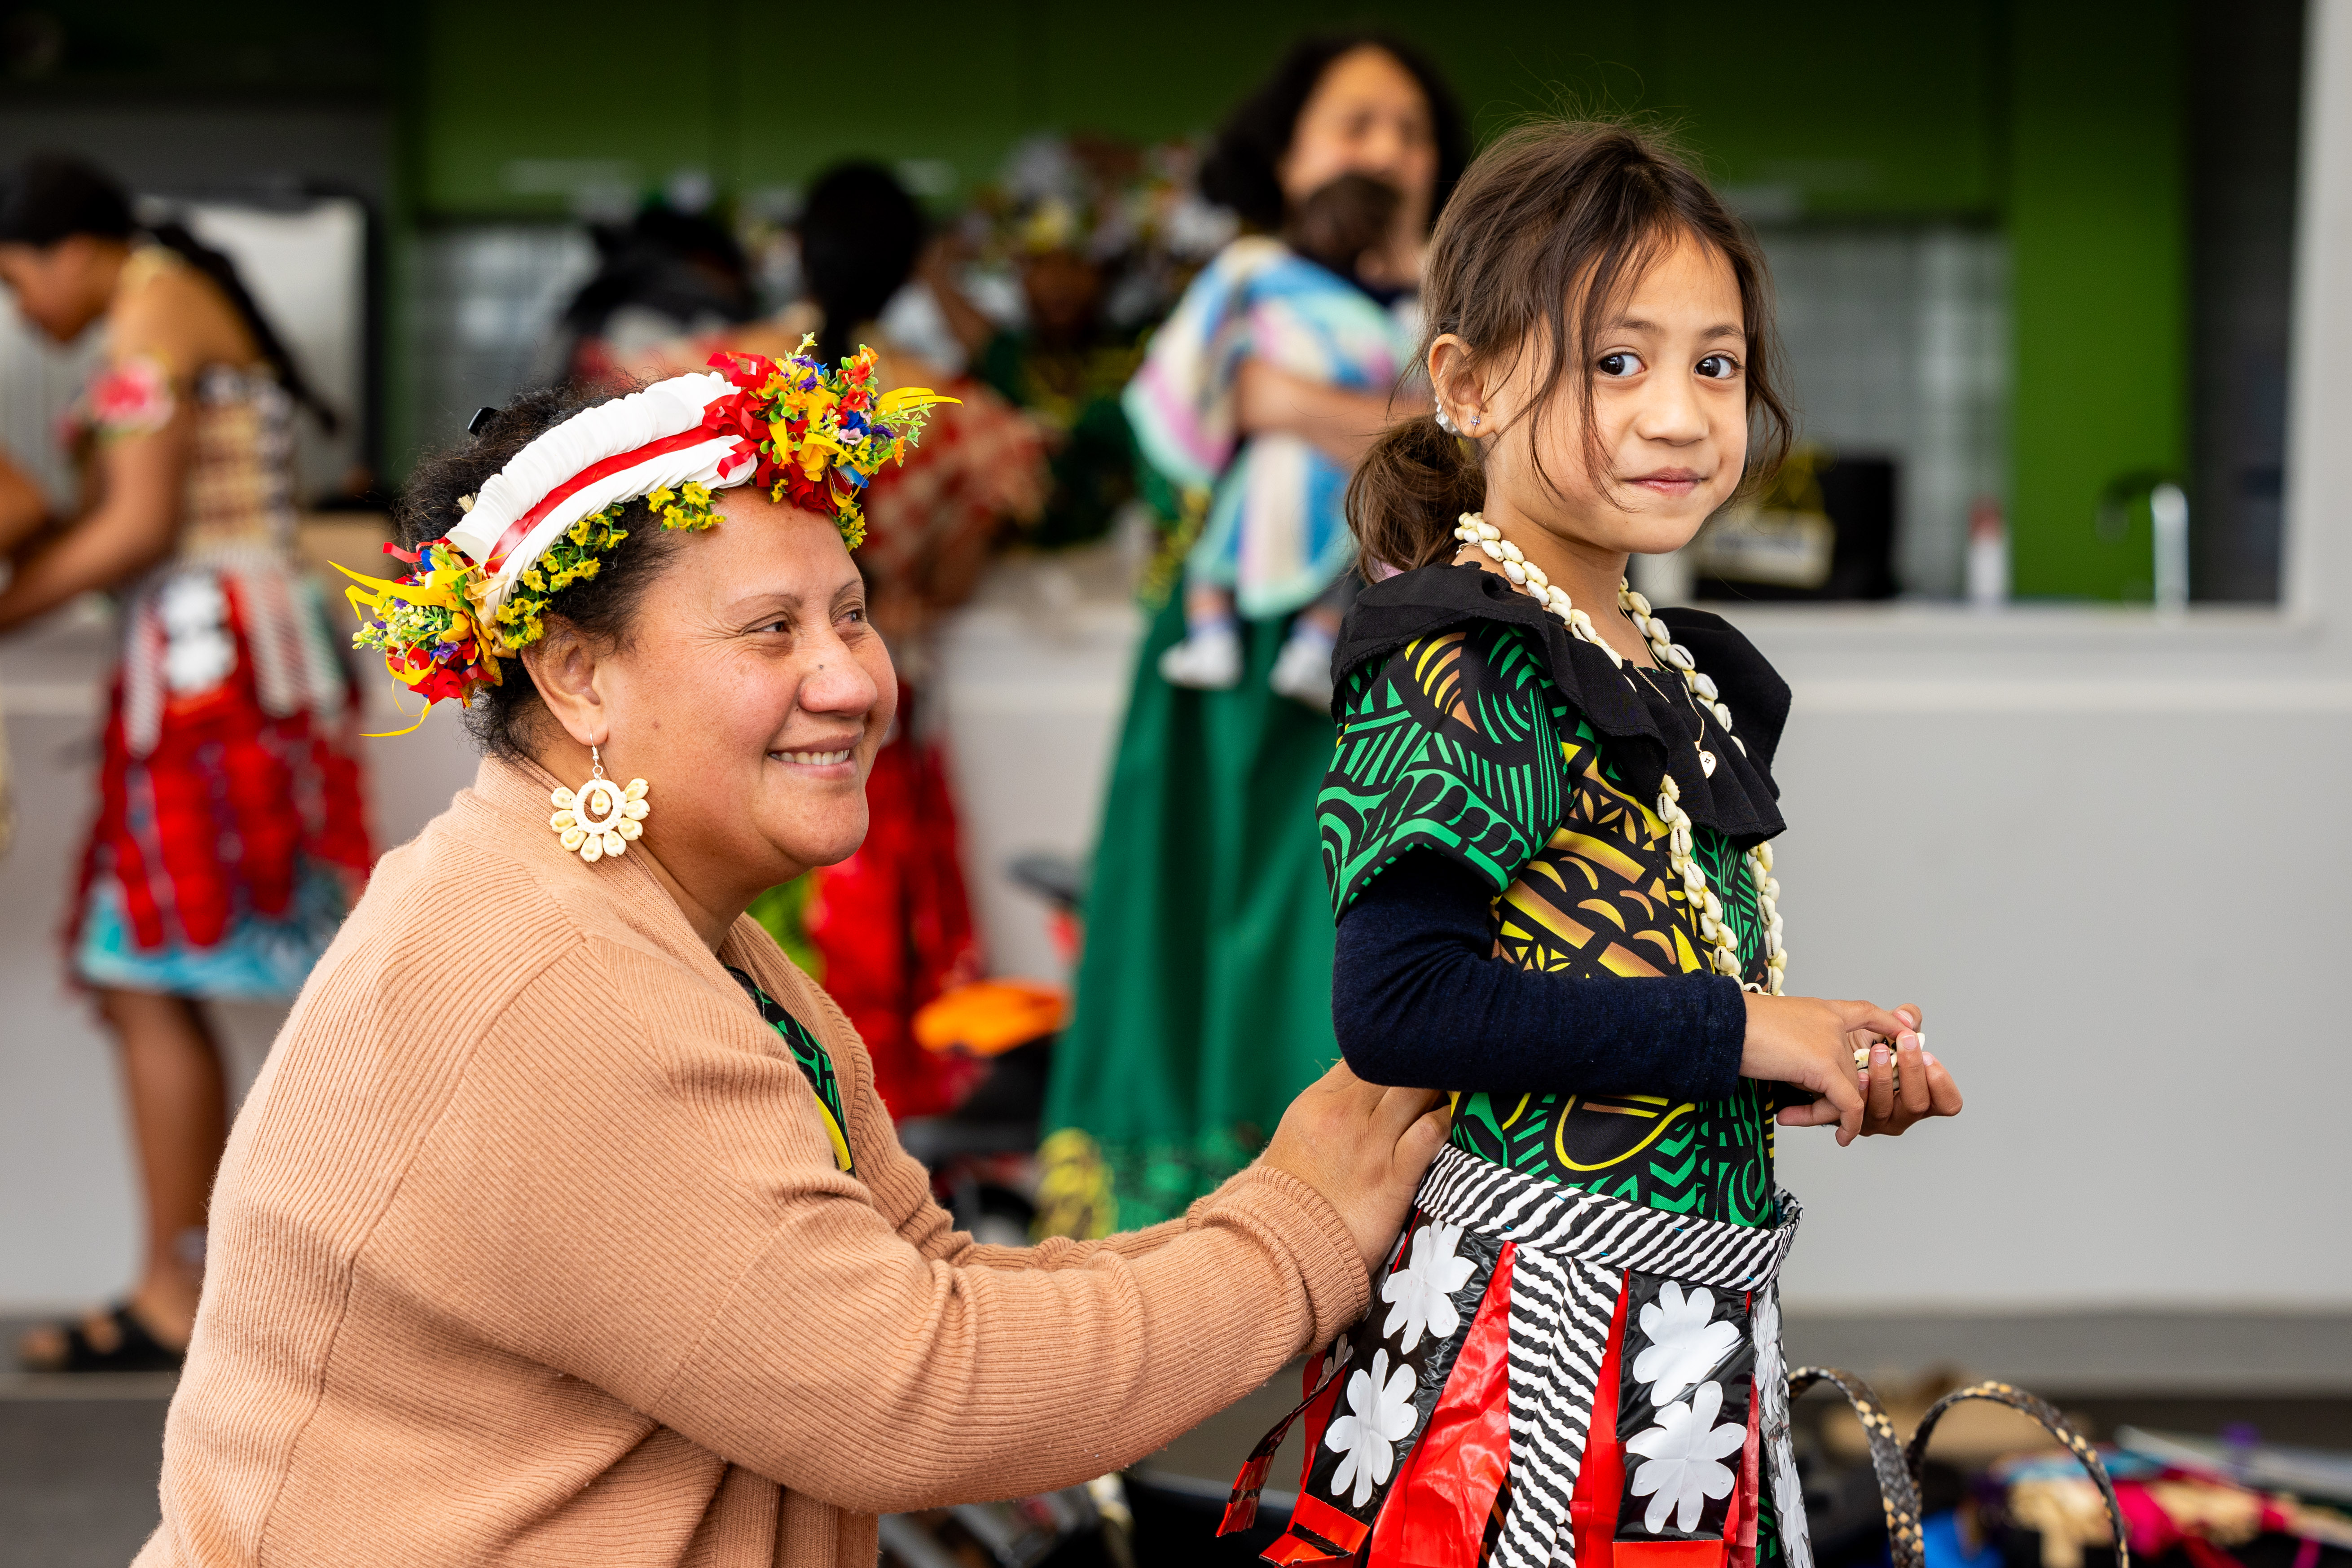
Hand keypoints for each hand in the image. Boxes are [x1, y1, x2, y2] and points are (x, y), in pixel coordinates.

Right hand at [1259, 1062, 1451, 1275]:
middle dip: (1423, 1059)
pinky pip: (1429, 1133)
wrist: (1287, 1246)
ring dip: (1441, 1084)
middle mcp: (1345, 1114)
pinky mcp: (1393, 1177)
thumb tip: (1361, 1082)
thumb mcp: (1300, 1135)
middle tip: (1446, 1061)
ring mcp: (1370, 1144)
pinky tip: (1452, 1121)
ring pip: (1417, 1089)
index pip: (1364, 1054)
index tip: (1415, 1055)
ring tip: (1458, 1085)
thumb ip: (1330, 1105)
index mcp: (1319, 1101)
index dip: (1394, 1050)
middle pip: (1395, 1064)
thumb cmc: (1294, 1192)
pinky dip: (1445, 1121)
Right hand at [1742, 992, 1916, 1146]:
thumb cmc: (1736, 1028)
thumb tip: (1803, 1069)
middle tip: (1822, 1112)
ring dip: (1833, 1113)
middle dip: (1845, 1094)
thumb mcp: (1776, 1028)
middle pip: (1857, 1067)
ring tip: (1806, 1121)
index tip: (1903, 1033)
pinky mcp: (1823, 1065)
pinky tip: (1843, 1136)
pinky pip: (1848, 1103)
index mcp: (1821, 1010)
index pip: (1865, 1011)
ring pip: (1850, 1088)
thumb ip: (1799, 1041)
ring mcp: (1830, 1044)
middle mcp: (1832, 1024)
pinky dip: (1849, 1123)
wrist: (1722, 1026)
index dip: (1887, 1022)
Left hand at [1852, 1006, 1962, 1135]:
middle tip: (1905, 1041)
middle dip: (1912, 1071)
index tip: (1928, 1056)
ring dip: (1884, 1077)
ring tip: (1878, 1051)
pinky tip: (1859, 1073)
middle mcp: (1905, 1112)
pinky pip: (1860, 1110)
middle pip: (1918, 1104)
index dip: (1943, 1084)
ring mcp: (1881, 1120)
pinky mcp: (1856, 1121)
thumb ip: (1908, 1018)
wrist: (1836, 1056)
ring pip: (1887, 1108)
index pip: (1948, 1103)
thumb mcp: (1893, 1029)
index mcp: (1925, 1095)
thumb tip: (1906, 1017)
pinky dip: (1862, 1089)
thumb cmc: (1871, 1046)